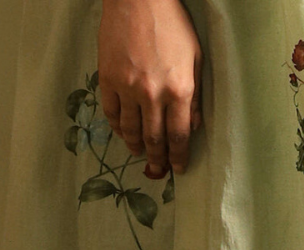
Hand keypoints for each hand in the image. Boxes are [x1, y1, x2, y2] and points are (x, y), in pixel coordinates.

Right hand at [98, 0, 203, 176]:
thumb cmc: (172, 25)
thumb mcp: (195, 59)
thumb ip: (195, 97)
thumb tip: (193, 127)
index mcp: (179, 91)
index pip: (179, 136)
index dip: (178, 157)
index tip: (178, 168)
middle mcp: (153, 95)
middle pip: (154, 139)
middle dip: (157, 159)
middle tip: (158, 169)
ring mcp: (128, 88)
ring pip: (130, 130)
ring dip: (136, 146)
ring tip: (139, 153)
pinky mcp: (108, 79)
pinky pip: (111, 113)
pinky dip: (117, 127)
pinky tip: (122, 132)